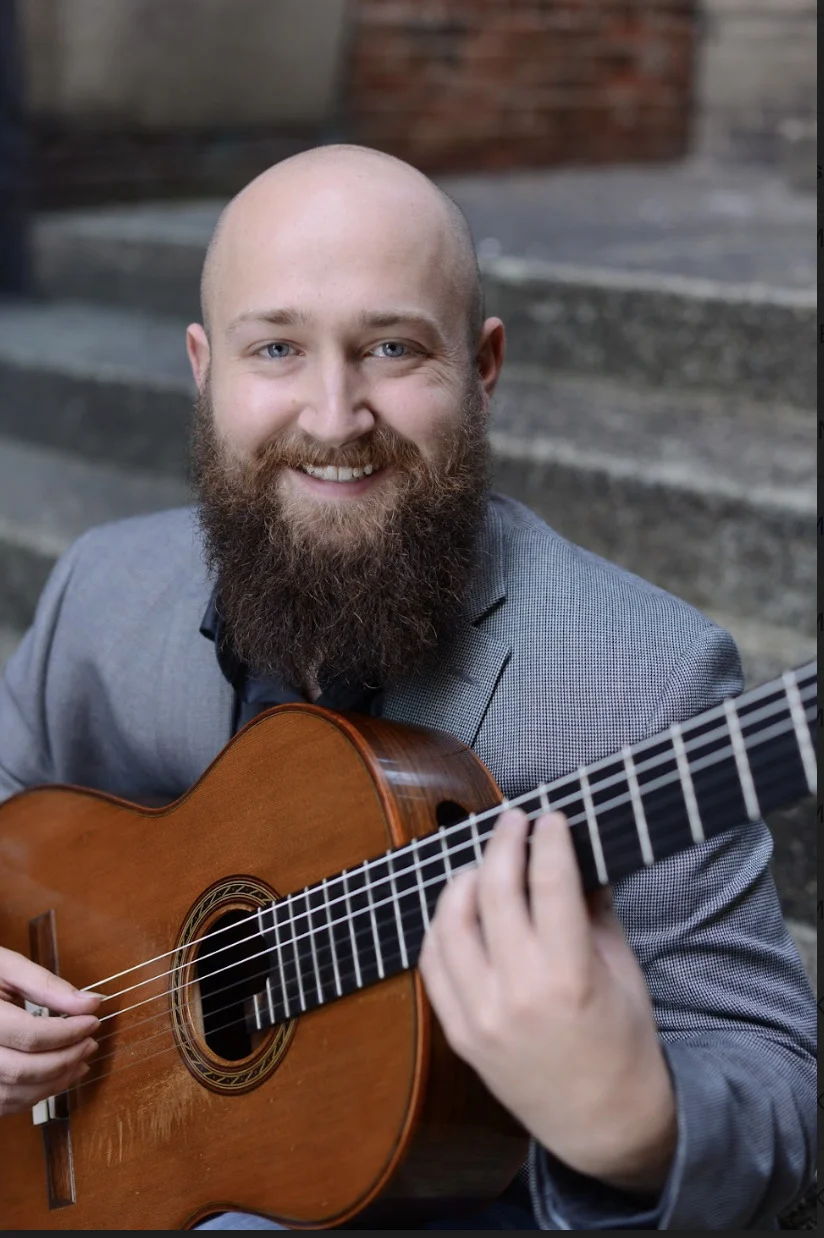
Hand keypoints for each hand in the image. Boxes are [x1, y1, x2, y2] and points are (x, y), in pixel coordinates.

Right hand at [0, 946, 100, 1116]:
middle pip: (22, 1070)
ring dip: (54, 1083)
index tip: (93, 1020)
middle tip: (90, 1043)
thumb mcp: (5, 967)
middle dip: (65, 1059)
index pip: (30, 1036)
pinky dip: (34, 1095)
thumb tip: (90, 1003)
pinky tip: (55, 1076)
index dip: (68, 1032)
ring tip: (80, 1061)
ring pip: (13, 1094)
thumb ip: (46, 984)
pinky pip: (3, 1103)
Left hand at [419, 809, 676, 1196]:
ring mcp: (480, 1015)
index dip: (549, 839)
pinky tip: (459, 909)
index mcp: (568, 976)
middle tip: (514, 821)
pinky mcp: (459, 1033)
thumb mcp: (623, 970)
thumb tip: (577, 856)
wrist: (603, 1124)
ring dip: (464, 878)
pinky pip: (432, 963)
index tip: (551, 819)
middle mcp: (516, 993)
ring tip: (484, 864)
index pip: (549, 882)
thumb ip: (596, 909)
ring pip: (450, 921)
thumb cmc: (623, 1045)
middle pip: (494, 890)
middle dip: (504, 842)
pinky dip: (441, 927)